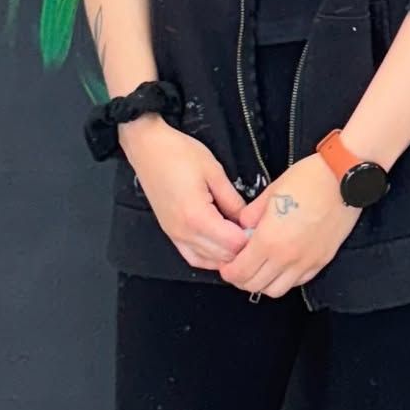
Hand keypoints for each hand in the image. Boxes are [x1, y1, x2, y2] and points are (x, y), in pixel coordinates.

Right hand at [120, 115, 249, 270]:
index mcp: (197, 217)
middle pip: (221, 257)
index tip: (262, 227)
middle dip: (241, 248)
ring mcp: (174, 235)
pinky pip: (191, 256)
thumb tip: (248, 219)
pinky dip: (208, 256)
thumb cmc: (179, 154)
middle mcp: (184, 233)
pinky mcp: (170, 232)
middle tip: (255, 232)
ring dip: (225, 255)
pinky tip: (220, 246)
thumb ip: (232, 200)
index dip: (251, 238)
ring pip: (206, 261)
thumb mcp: (214, 172)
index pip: (232, 244)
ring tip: (241, 238)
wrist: (148, 148)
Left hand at [219, 153, 359, 298]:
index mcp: (269, 240)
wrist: (344, 177)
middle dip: (241, 279)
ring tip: (260, 267)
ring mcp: (306, 262)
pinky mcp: (322, 260)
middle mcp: (287, 257)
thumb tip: (243, 226)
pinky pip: (298, 282)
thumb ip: (251, 214)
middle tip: (239, 267)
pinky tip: (282, 264)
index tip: (226, 264)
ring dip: (263, 283)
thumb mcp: (271, 191)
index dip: (228, 271)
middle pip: (255, 285)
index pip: (240, 271)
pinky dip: (285, 279)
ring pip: (276, 290)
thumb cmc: (310, 178)